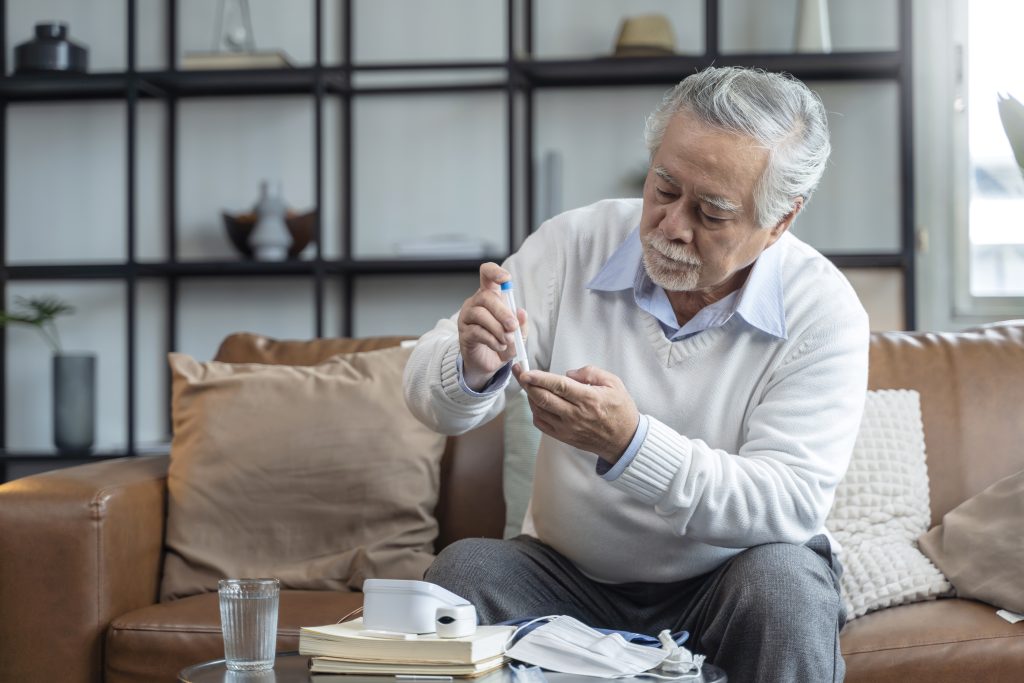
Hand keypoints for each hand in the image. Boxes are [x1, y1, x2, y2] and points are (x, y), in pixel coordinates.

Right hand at [457, 262, 528, 390]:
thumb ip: (521, 324)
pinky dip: (491, 339)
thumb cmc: (502, 342)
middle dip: (502, 312)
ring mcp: (467, 317)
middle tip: (512, 326)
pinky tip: (499, 346)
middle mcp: (476, 303)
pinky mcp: (464, 333)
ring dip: (497, 329)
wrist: (490, 363)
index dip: (494, 272)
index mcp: (490, 296)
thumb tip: (522, 312)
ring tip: (507, 340)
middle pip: (486, 297)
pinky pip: (476, 331)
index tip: (506, 278)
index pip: (487, 274)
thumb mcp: (518, 334)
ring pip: (480, 314)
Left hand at [513, 364, 638, 463]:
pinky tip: (536, 401)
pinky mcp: (563, 437)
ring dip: (530, 396)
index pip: (559, 386)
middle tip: (519, 371)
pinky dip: (535, 411)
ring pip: (539, 410)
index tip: (526, 371)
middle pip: (543, 398)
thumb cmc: (620, 410)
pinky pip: (541, 424)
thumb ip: (591, 373)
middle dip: (527, 383)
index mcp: (588, 399)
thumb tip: (568, 373)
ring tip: (528, 384)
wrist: (624, 441)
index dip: (539, 378)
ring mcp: (567, 428)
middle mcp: (575, 415)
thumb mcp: (614, 383)